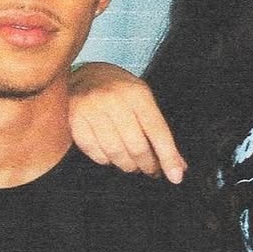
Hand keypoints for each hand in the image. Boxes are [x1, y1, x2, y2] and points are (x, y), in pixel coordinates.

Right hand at [68, 62, 185, 181]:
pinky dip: (106, 160)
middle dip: (147, 164)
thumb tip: (178, 165)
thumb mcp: (144, 100)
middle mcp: (114, 100)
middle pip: (136, 146)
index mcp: (137, 93)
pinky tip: (111, 156)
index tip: (175, 176)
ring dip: (127, 165)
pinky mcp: (74, 119)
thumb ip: (159, 131)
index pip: (157, 131)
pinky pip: (94, 152)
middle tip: (150, 169)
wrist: (85, 75)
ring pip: (115, 153)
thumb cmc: (120, 91)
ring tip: (132, 164)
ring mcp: (91, 109)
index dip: (168, 156)